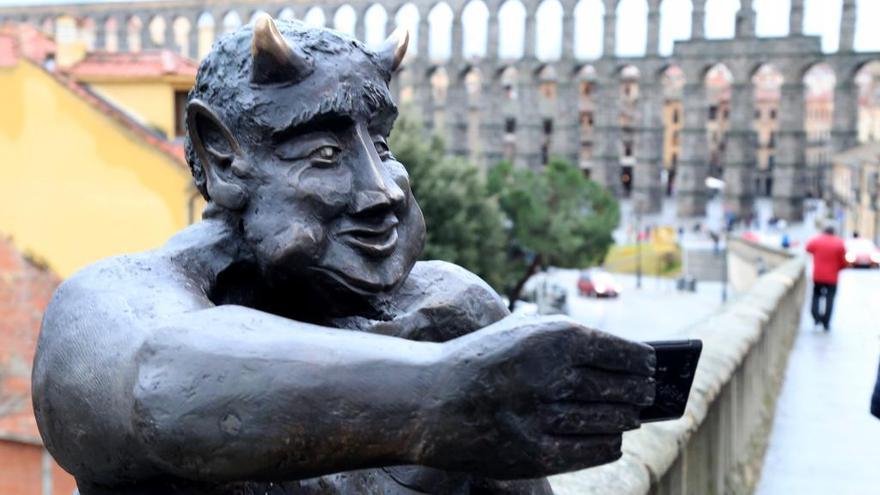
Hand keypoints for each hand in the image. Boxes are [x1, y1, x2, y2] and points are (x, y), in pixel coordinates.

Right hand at [414, 315, 655, 479]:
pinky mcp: (535, 453)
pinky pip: (593, 450)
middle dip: (639, 392)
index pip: (624, 352)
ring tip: (630, 415)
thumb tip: (630, 363)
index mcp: (553, 337)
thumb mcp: (523, 332)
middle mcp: (552, 375)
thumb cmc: (483, 361)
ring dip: (625, 418)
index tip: (652, 366)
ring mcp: (543, 417)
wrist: (430, 400)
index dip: (644, 362)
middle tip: (646, 393)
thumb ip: (569, 340)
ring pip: (611, 420)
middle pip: (622, 389)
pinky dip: (609, 443)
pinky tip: (612, 437)